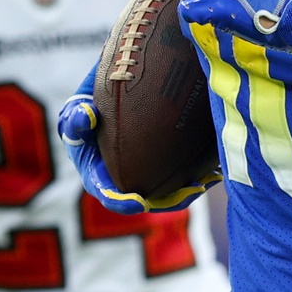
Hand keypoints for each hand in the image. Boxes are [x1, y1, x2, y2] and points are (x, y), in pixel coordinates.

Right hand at [58, 78, 215, 214]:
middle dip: (170, 200)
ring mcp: (145, 175)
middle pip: (148, 199)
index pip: (109, 194)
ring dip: (188, 189)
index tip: (138, 202)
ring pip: (168, 191)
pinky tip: (215, 166)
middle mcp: (122, 181)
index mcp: (97, 175)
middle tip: (191, 190)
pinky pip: (180, 175)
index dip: (122, 202)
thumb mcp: (77, 107)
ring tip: (208, 179)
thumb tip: (86, 114)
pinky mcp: (163, 166)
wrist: (116, 89)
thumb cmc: (90, 102)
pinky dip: (196, 173)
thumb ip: (75, 116)